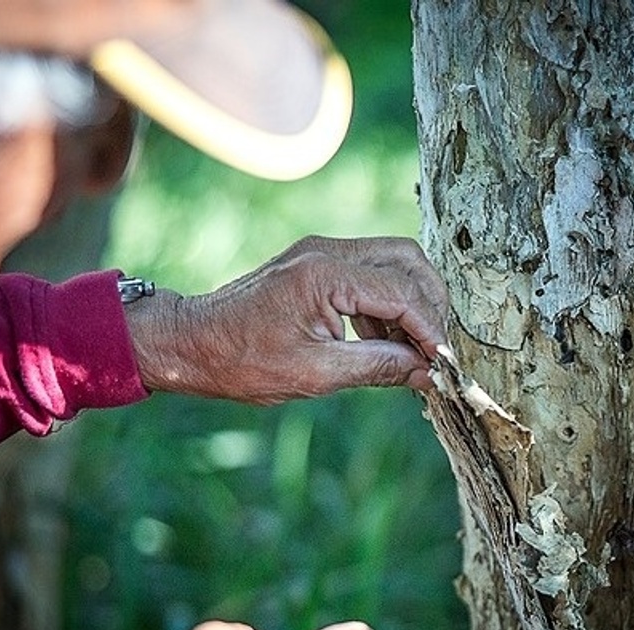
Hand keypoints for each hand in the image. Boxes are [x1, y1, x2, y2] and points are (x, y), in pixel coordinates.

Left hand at [127, 236, 449, 402]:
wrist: (189, 343)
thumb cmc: (241, 361)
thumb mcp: (316, 374)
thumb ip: (379, 367)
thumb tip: (427, 372)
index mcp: (326, 274)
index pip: (402, 292)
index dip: (430, 329)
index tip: (444, 362)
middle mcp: (327, 251)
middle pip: (408, 260)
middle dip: (430, 303)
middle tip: (438, 347)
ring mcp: (321, 252)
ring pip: (393, 261)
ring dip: (411, 302)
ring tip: (414, 350)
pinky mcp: (316, 263)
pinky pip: (370, 272)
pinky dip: (388, 302)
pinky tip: (385, 341)